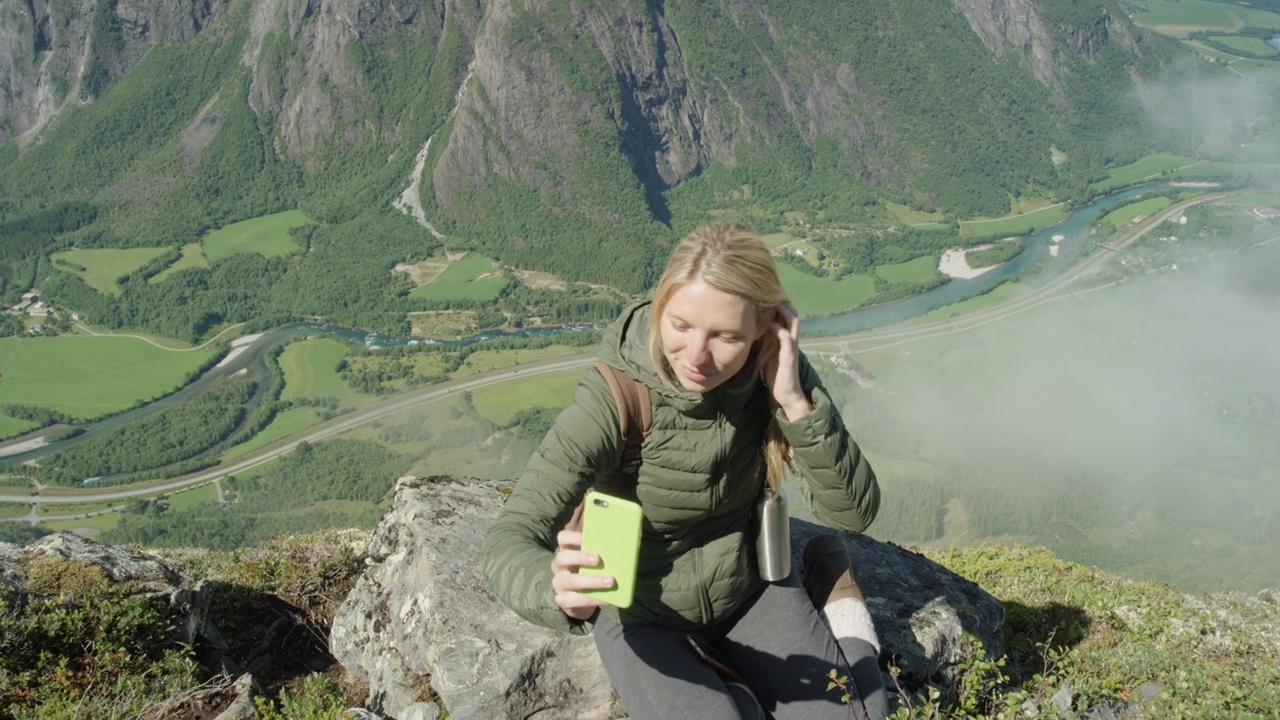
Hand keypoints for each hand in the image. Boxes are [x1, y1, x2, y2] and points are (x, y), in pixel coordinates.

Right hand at [550, 529, 613, 619]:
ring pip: (570, 581)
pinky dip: (594, 600)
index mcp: (566, 551)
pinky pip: (576, 600)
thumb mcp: (590, 561)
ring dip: (591, 581)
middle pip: (563, 557)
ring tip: (610, 581)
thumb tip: (622, 546)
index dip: (574, 537)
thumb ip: (600, 553)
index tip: (588, 537)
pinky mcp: (562, 600)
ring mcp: (559, 583)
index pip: (563, 538)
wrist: (577, 599)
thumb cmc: (587, 573)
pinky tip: (608, 599)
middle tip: (597, 559)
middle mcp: (559, 566)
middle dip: (580, 557)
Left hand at [759, 303, 811, 420]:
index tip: (764, 296)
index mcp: (786, 338)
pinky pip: (786, 336)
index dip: (778, 304)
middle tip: (768, 295)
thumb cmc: (775, 375)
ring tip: (772, 303)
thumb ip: (764, 341)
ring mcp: (792, 346)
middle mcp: (791, 339)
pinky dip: (778, 328)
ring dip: (783, 311)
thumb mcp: (767, 353)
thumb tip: (751, 329)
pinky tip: (768, 324)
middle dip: (782, 303)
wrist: (786, 394)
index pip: (786, 315)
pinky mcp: (790, 355)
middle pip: (792, 313)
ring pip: (794, 321)